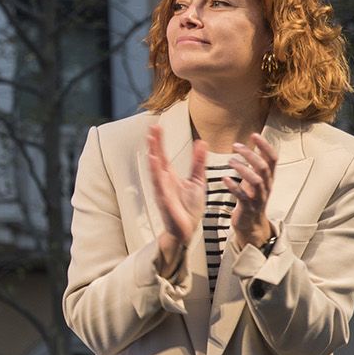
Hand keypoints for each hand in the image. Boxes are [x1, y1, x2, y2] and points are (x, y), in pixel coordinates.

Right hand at [146, 124, 205, 275]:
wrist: (188, 228)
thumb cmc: (189, 207)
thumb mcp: (198, 180)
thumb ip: (198, 162)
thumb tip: (202, 143)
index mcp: (169, 175)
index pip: (162, 154)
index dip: (159, 141)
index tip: (156, 126)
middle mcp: (162, 180)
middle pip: (156, 158)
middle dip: (154, 143)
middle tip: (152, 127)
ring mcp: (162, 189)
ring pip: (155, 169)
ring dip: (153, 154)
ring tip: (151, 140)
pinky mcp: (164, 199)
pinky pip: (159, 184)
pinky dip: (156, 172)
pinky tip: (155, 162)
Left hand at [226, 131, 277, 248]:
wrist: (250, 222)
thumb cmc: (252, 197)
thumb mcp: (257, 178)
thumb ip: (259, 163)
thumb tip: (259, 145)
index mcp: (268, 178)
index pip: (272, 159)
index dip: (265, 146)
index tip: (254, 135)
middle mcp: (266, 186)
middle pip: (263, 168)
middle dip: (251, 155)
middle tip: (236, 146)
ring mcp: (258, 197)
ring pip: (256, 181)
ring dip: (243, 169)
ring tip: (231, 161)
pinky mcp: (248, 207)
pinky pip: (243, 196)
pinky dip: (234, 187)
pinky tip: (225, 179)